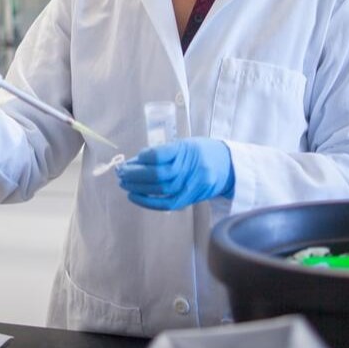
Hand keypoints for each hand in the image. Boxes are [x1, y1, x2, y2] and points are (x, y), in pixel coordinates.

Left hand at [116, 138, 233, 210]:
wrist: (227, 166)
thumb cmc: (202, 152)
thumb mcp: (184, 144)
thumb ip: (162, 152)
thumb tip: (134, 162)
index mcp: (188, 150)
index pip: (161, 155)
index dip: (143, 157)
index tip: (133, 158)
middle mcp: (191, 169)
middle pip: (158, 174)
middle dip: (135, 174)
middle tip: (121, 172)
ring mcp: (191, 186)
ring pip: (160, 190)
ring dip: (138, 187)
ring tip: (124, 183)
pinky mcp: (189, 199)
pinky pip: (166, 204)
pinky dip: (147, 202)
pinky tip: (134, 196)